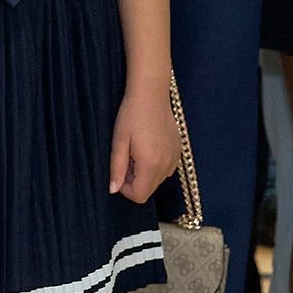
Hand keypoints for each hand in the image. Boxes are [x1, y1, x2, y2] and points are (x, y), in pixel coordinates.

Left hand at [108, 83, 177, 203]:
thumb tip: (113, 190)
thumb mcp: (118, 143)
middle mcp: (168, 165)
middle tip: (125, 158)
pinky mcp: (179, 151)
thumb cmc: (131, 117)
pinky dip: (154, 164)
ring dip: (143, 172)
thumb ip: (116, 169)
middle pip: (149, 189)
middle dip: (134, 180)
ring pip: (157, 180)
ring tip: (135, 151)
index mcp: (151, 164)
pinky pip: (165, 168)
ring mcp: (176, 158)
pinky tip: (146, 147)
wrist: (151, 96)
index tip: (118, 172)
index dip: (125, 189)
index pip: (139, 196)